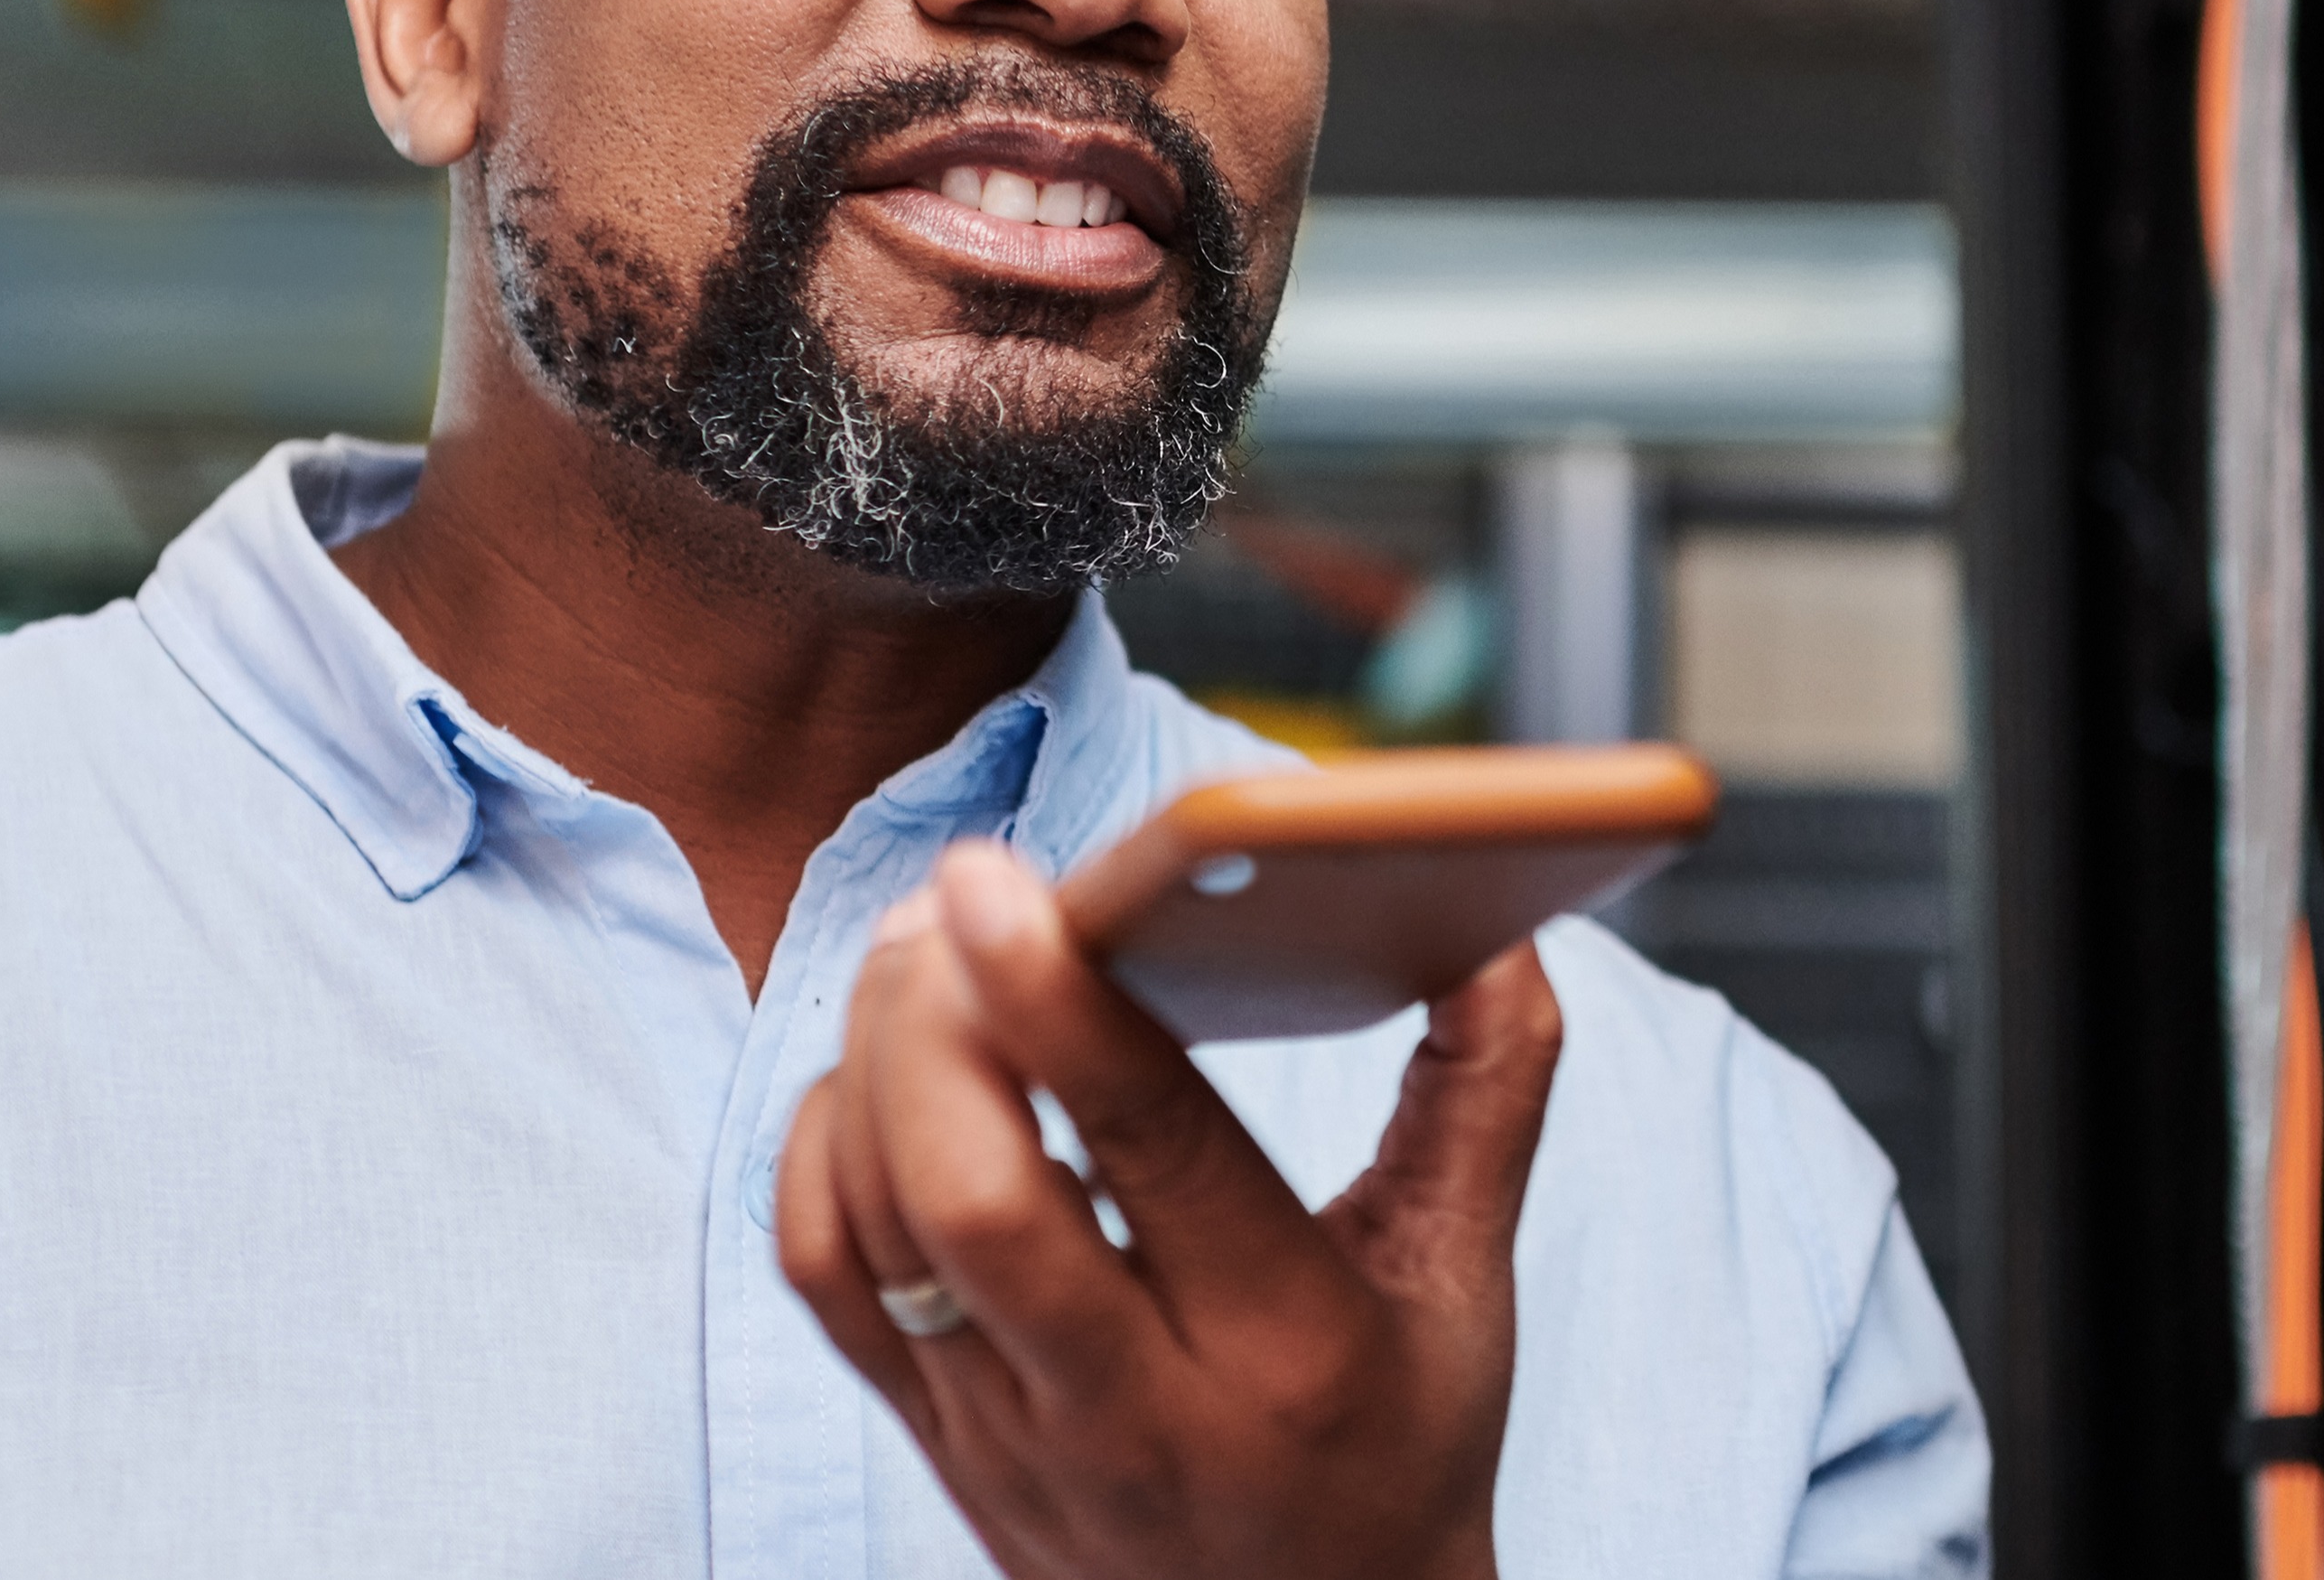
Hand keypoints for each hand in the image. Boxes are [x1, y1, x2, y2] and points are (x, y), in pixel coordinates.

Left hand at [777, 837, 1561, 1579]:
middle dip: (931, 1021)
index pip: (1154, 1149)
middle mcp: (1136, 1406)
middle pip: (971, 1195)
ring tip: (922, 955)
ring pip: (879, 1227)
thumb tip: (1500, 926)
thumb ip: (1486, 1094)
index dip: (1058, 1002)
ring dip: (875, 1061)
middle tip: (957, 898)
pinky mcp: (937, 1444)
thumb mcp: (1466, 1286)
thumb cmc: (1397, 1444)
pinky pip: (824, 1281)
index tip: (996, 878)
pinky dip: (823, 1151)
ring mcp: (1015, 1438)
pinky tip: (879, 1078)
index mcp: (1290, 1345)